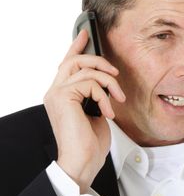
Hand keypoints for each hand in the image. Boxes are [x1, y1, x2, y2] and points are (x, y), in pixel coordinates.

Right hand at [43, 29, 125, 192]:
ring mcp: (57, 94)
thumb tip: (106, 83)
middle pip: (75, 60)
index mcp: (63, 95)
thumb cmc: (90, 143)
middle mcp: (55, 92)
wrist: (83, 161)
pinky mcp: (63, 97)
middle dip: (99, 60)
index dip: (76, 47)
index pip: (67, 64)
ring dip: (108, 82)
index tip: (86, 34)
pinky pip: (90, 82)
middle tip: (115, 72)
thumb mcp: (96, 112)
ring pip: (86, 69)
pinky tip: (107, 111)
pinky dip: (104, 95)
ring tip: (117, 99)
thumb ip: (95, 95)